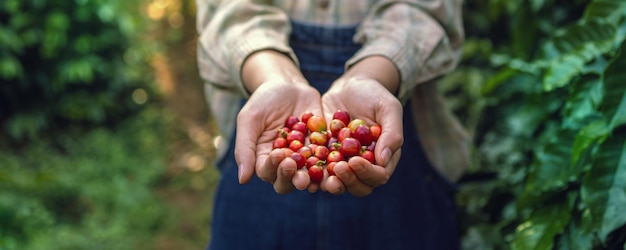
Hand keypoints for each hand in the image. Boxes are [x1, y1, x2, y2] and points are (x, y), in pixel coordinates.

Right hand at [235, 80, 322, 193]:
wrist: (287, 85)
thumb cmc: (263, 101)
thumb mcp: (249, 120)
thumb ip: (245, 148)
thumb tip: (242, 180)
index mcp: (265, 159)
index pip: (268, 172)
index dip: (273, 168)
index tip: (279, 155)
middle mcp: (285, 163)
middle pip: (288, 181)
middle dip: (294, 178)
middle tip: (299, 172)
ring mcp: (305, 157)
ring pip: (310, 174)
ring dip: (314, 178)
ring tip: (317, 176)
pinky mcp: (323, 147)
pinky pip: (328, 158)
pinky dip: (332, 162)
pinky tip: (336, 162)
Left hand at [320, 77, 403, 196]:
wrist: (350, 86)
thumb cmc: (374, 95)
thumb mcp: (388, 108)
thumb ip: (392, 133)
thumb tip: (384, 161)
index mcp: (383, 158)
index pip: (378, 175)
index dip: (367, 173)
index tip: (354, 161)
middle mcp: (364, 166)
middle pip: (358, 186)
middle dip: (348, 181)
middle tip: (337, 168)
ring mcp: (343, 164)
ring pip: (337, 183)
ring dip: (328, 182)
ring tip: (319, 174)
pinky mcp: (325, 157)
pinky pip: (317, 170)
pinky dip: (310, 171)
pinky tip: (301, 165)